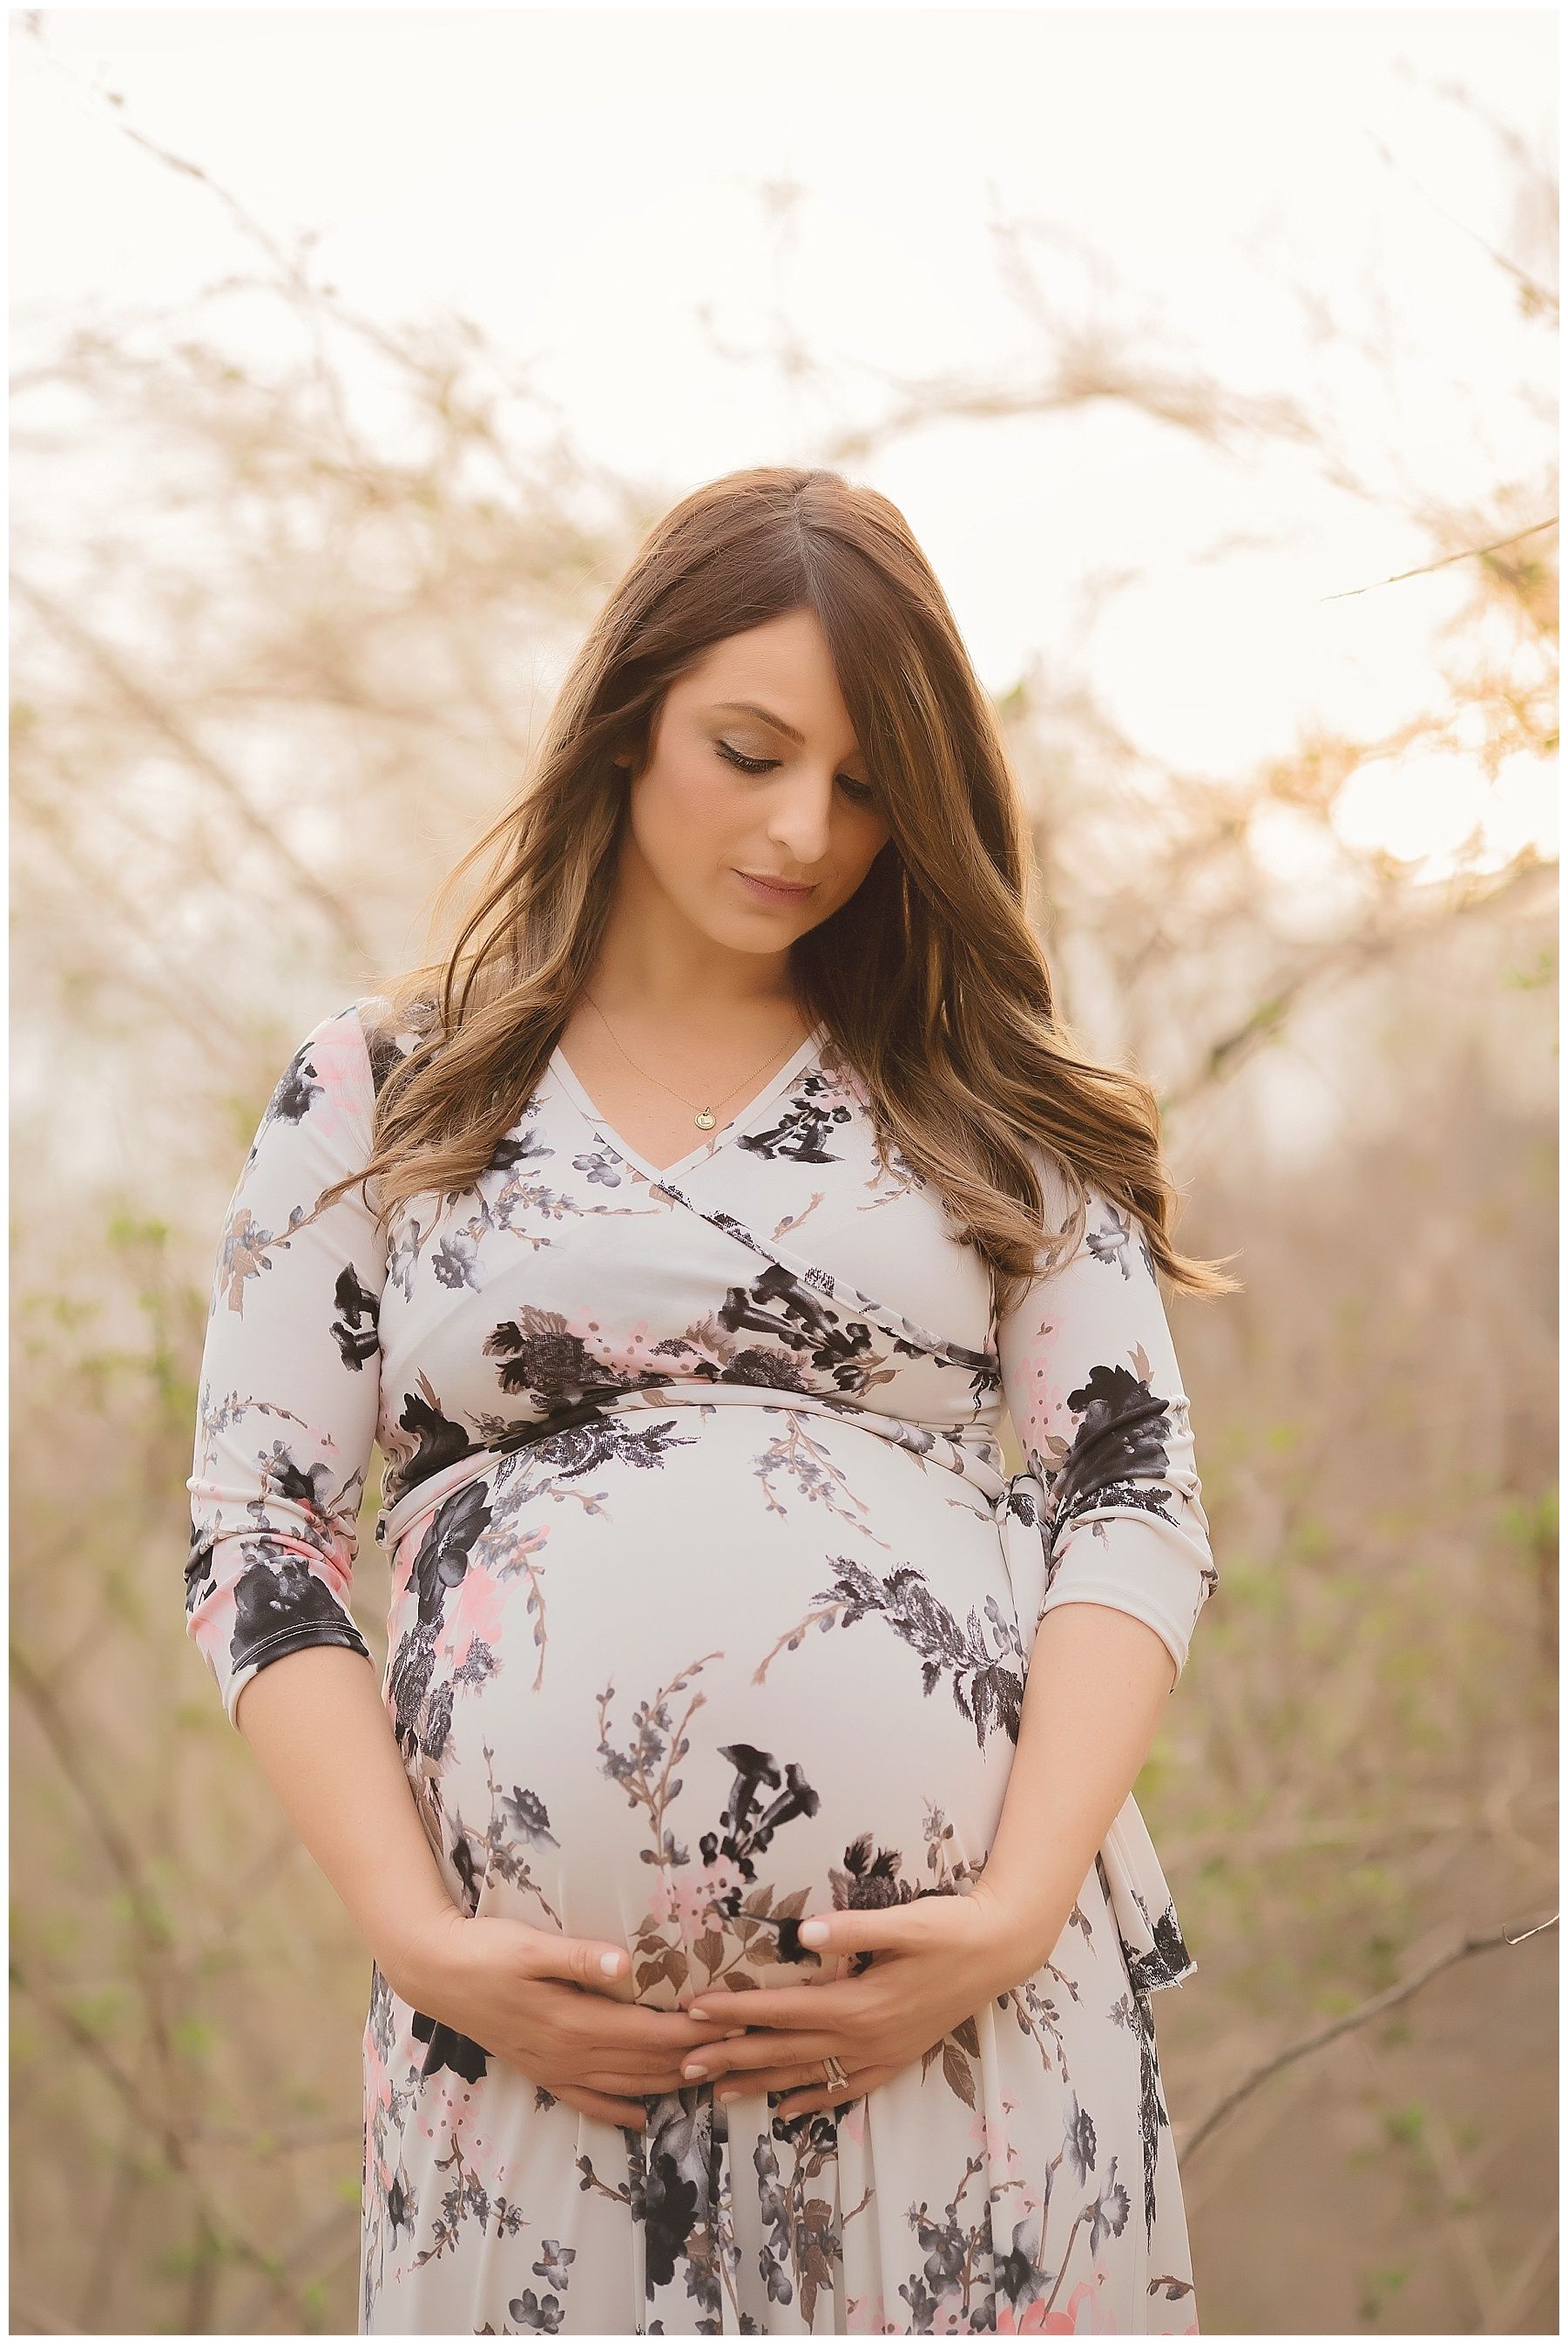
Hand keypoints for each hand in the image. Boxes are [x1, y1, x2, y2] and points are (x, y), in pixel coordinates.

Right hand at [380, 1906, 751, 2132]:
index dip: (693, 2032)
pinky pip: (588, 2101)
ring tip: (709, 2079)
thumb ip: (578, 1958)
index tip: (732, 2023)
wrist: (435, 1975)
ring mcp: (555, 2068)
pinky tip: (642, 2118)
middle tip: (738, 2051)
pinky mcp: (541, 2072)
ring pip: (625, 2085)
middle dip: (694, 2058)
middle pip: (646, 2063)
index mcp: (574, 2022)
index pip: (650, 2033)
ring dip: (668, 2084)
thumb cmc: (485, 1952)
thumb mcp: (529, 1947)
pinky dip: (619, 2110)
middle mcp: (570, 2054)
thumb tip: (626, 1964)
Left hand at [672, 1882, 1053, 2120]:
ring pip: (809, 2075)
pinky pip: (847, 2088)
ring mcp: (881, 2052)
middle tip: (683, 2065)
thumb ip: (855, 1928)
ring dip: (761, 2084)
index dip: (737, 2012)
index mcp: (859, 2002)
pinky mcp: (896, 2057)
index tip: (694, 2011)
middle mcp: (865, 2035)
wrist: (1001, 1951)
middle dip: (732, 2057)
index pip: (783, 2009)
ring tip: (717, 2094)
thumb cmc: (951, 1928)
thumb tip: (806, 1933)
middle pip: (785, 2050)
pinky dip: (815, 2098)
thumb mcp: (907, 1921)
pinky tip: (789, 2108)